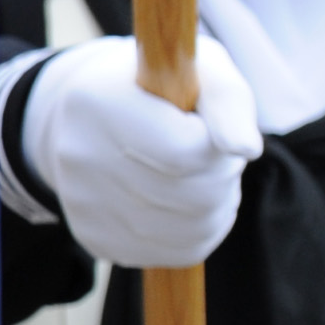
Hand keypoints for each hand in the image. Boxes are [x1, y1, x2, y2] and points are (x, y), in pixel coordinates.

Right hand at [26, 35, 260, 266]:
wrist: (92, 119)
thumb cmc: (161, 90)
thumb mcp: (200, 71)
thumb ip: (227, 102)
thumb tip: (244, 149)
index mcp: (99, 100)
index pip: (185, 151)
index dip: (219, 144)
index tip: (211, 129)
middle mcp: (79, 155)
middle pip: (192, 196)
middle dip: (222, 177)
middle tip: (213, 156)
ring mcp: (82, 202)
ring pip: (191, 230)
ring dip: (216, 206)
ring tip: (202, 178)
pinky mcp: (94, 238)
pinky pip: (177, 252)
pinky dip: (198, 232)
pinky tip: (185, 205)